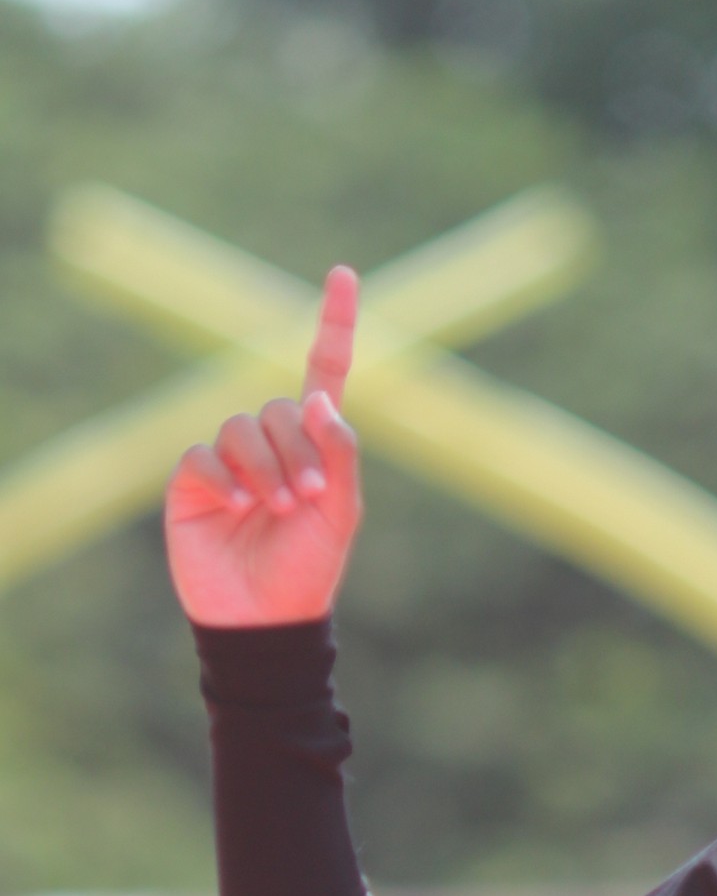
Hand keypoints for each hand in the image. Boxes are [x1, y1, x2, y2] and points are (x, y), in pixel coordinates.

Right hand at [164, 265, 361, 625]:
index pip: (323, 371)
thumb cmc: (308, 571)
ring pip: (240, 427)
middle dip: (298, 448)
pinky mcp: (193, 482)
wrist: (264, 621)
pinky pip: (203, 455)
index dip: (334, 324)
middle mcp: (272, 445)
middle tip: (308, 497)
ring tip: (276, 508)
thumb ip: (339, 454)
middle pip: (280, 408)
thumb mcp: (341, 514)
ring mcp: (230, 461)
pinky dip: (224, 476)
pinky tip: (235, 505)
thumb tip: (320, 397)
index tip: (344, 274)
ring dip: (264, 466)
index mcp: (315, 447)